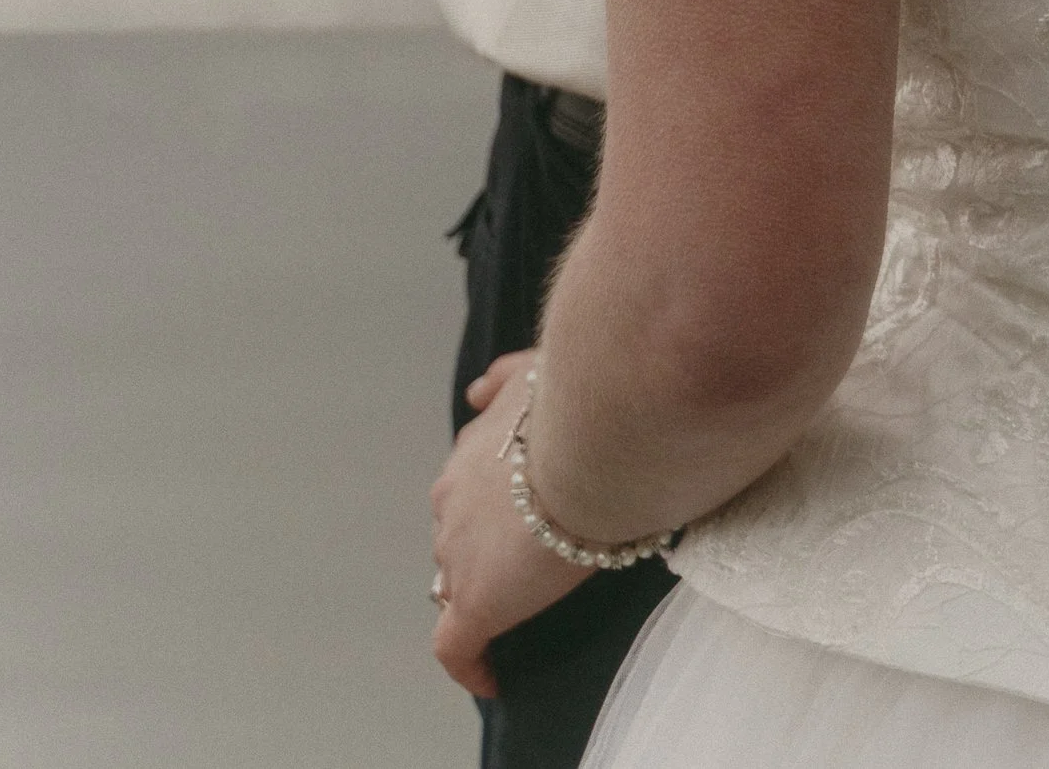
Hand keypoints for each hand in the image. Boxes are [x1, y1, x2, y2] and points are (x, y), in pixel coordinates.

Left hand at [429, 352, 587, 700]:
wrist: (596, 435)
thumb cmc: (579, 399)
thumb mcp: (537, 369)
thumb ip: (504, 378)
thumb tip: (476, 390)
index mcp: (472, 453)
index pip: (466, 491)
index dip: (489, 507)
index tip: (516, 517)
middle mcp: (452, 502)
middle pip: (457, 537)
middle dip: (484, 549)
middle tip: (531, 559)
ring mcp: (459, 554)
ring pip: (457, 584)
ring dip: (484, 592)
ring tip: (523, 608)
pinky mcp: (476, 603)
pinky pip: (456, 648)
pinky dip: (469, 666)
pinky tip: (490, 678)